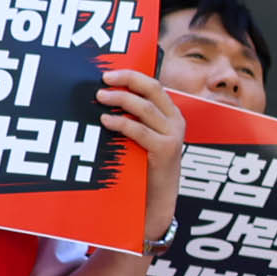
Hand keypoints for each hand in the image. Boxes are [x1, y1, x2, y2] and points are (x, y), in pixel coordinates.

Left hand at [95, 70, 184, 242]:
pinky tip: (106, 120)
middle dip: (127, 80)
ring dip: (120, 99)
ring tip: (100, 98)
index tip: (108, 74)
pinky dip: (122, 123)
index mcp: (171, 114)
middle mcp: (176, 121)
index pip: (153, 85)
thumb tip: (103, 97)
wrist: (155, 201)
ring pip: (145, 107)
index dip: (131, 76)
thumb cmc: (143, 168)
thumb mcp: (140, 138)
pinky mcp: (166, 150)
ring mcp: (173, 135)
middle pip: (152, 89)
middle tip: (103, 80)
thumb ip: (131, 119)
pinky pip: (140, 130)